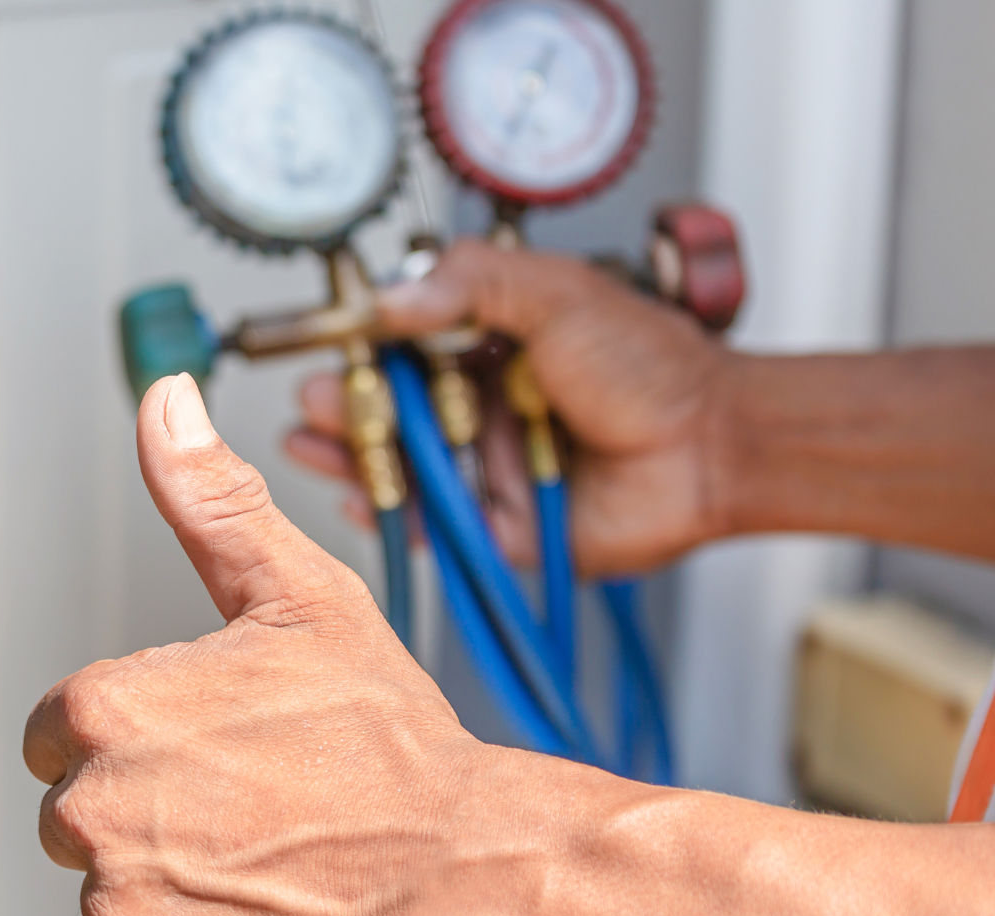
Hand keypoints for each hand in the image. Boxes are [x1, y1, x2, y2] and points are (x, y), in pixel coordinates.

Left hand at [23, 373, 507, 915]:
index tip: (202, 746)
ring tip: (264, 858)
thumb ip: (209, 502)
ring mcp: (124, 909)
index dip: (131, 737)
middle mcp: (94, 812)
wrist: (466, 870)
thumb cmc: (388, 741)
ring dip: (173, 883)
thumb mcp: (298, 596)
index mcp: (103, 714)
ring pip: (114, 893)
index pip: (55, 734)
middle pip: (77, 814)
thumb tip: (165, 404)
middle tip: (247, 802)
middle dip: (144, 809)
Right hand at [285, 240, 731, 576]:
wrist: (713, 444)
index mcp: (490, 346)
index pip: (404, 345)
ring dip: (350, 455)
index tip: (326, 343)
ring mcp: (485, 467)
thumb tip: (390, 297)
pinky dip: (389, 515)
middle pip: (389, 409)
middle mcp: (480, 407)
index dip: (361, 347)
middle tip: (311, 398)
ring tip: (310, 441)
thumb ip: (471, 283)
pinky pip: (429, 525)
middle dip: (341, 405)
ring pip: (401, 466)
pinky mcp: (496, 526)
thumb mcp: (556, 292)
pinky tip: (355, 494)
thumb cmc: (651, 366)